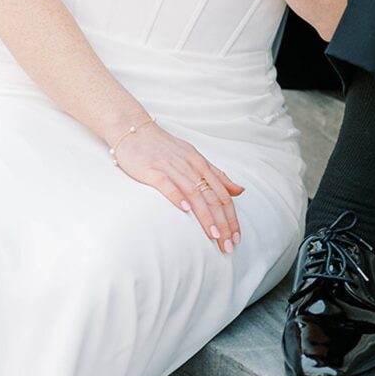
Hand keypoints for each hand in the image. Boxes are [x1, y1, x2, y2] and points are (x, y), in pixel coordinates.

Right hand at [111, 122, 244, 253]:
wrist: (134, 130)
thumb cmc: (165, 147)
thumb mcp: (195, 158)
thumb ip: (217, 175)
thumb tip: (240, 190)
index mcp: (201, 165)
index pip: (222, 194)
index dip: (231, 217)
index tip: (236, 237)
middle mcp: (190, 166)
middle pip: (212, 197)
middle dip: (222, 223)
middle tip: (228, 245)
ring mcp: (171, 168)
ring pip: (194, 193)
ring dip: (205, 216)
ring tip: (213, 235)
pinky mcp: (152, 170)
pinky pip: (167, 184)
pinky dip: (177, 196)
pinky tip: (185, 210)